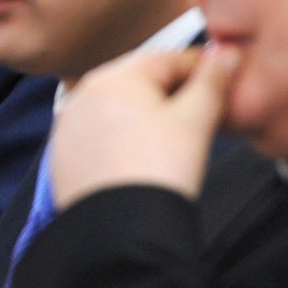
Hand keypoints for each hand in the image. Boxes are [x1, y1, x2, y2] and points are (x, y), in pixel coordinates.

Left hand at [47, 44, 239, 207]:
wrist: (122, 233)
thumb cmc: (161, 169)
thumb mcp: (196, 120)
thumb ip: (212, 82)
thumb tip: (225, 54)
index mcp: (115, 76)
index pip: (168, 60)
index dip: (201, 68)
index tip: (223, 77)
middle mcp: (82, 95)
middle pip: (139, 85)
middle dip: (171, 95)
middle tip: (202, 113)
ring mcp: (67, 128)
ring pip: (117, 113)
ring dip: (144, 119)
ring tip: (173, 141)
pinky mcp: (62, 160)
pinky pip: (99, 141)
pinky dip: (121, 143)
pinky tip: (140, 161)